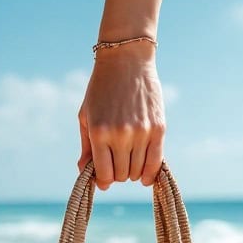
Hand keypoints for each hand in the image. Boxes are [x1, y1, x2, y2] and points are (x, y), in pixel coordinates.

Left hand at [77, 43, 165, 189]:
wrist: (126, 61)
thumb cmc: (101, 90)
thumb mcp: (86, 116)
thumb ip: (86, 147)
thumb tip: (83, 172)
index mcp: (99, 132)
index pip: (104, 175)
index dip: (103, 181)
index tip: (104, 179)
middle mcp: (121, 135)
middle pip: (122, 175)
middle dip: (118, 174)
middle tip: (117, 164)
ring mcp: (141, 132)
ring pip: (138, 172)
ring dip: (133, 172)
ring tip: (129, 161)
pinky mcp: (158, 129)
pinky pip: (155, 163)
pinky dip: (150, 174)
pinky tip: (145, 176)